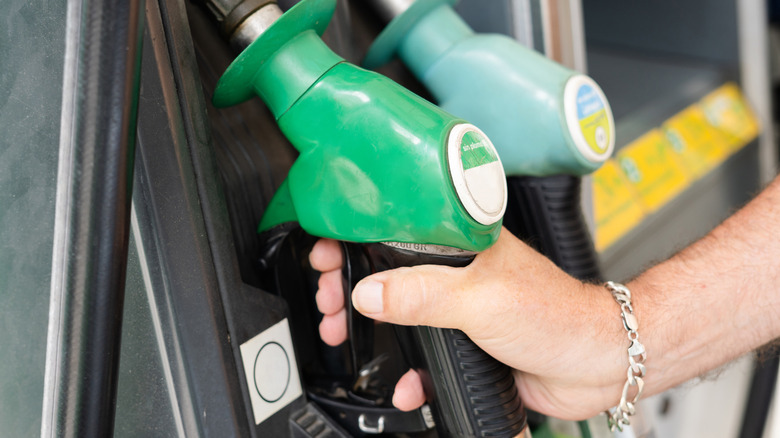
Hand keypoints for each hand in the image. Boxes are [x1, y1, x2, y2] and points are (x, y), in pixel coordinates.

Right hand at [309, 228, 626, 420]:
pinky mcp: (467, 341)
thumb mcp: (480, 298)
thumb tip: (369, 293)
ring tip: (345, 334)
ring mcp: (460, 307)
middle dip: (351, 288)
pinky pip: (425, 351)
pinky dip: (408, 368)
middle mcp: (458, 271)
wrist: (595, 364)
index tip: (326, 256)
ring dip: (370, 328)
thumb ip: (421, 294)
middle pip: (387, 273)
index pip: (394, 229)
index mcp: (460, 242)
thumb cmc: (555, 314)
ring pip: (401, 313)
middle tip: (329, 303)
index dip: (354, 239)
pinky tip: (406, 383)